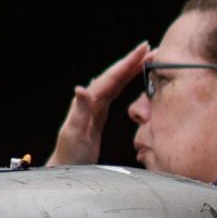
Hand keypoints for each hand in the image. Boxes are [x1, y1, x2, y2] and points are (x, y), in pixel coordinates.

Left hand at [50, 43, 150, 168]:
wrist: (65, 169)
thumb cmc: (70, 154)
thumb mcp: (75, 133)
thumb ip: (79, 111)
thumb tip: (81, 89)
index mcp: (88, 102)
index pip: (111, 77)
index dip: (127, 63)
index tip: (142, 50)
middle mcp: (91, 101)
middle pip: (115, 76)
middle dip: (132, 62)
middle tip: (151, 48)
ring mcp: (94, 108)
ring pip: (115, 83)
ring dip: (130, 70)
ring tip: (147, 59)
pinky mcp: (98, 116)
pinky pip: (114, 94)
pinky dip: (124, 83)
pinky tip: (130, 78)